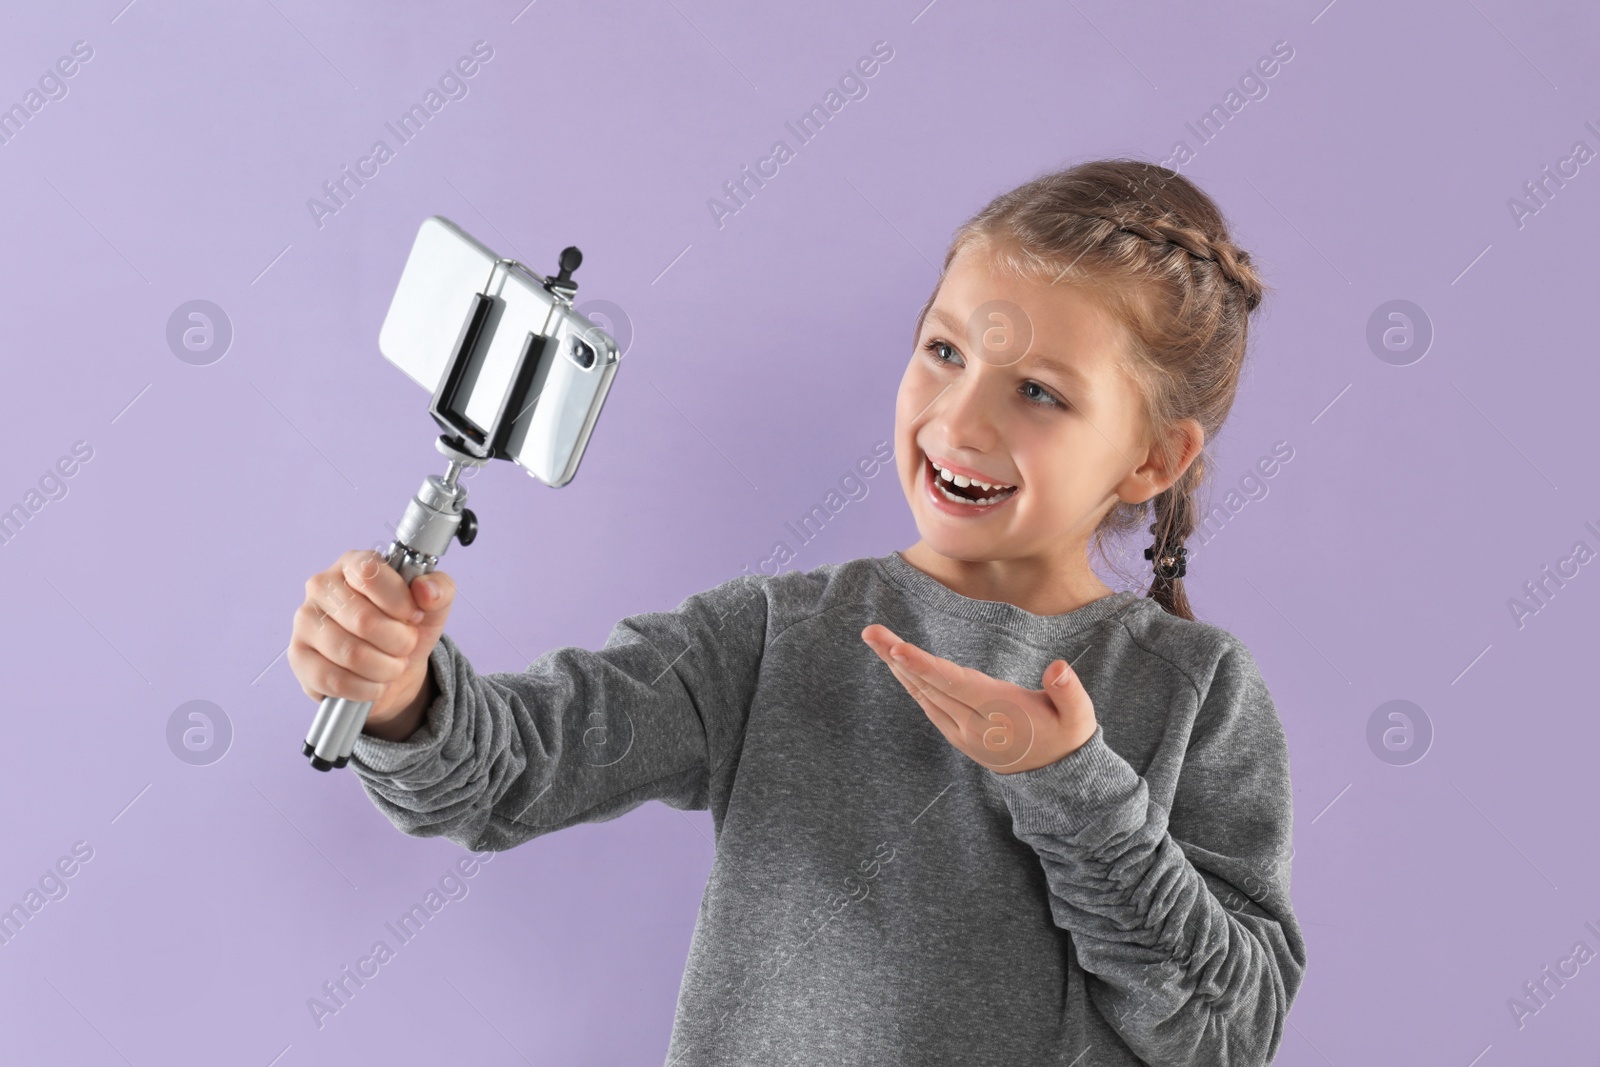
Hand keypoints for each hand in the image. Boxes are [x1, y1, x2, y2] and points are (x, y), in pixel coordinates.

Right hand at [287, 549, 456, 729]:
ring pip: (350, 653)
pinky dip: (366, 688)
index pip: (369, 574)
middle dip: (398, 641)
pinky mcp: (298, 657)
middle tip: (406, 646)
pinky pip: (334, 679)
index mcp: (352, 563)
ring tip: (393, 665)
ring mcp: (305, 622)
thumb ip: (440, 590)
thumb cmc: (407, 628)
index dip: (400, 601)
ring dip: (385, 667)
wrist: (393, 669)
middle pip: (363, 620)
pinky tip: (375, 684)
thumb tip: (426, 591)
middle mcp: (321, 587)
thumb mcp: (433, 607)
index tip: (415, 616)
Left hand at [859, 624, 1096, 773]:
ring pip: (923, 695)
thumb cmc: (1067, 737)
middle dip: (896, 657)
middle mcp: (972, 722)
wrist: (1056, 779)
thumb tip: (1057, 667)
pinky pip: (928, 705)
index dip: (924, 666)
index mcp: (998, 711)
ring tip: (875, 640)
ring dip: (897, 667)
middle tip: (869, 631)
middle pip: (928, 685)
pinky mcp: (958, 735)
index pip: (954, 685)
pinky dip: (911, 683)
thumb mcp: (1079, 716)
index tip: (897, 649)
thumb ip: (1068, 690)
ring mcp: (961, 732)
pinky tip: (896, 665)